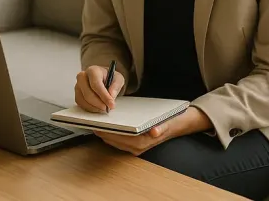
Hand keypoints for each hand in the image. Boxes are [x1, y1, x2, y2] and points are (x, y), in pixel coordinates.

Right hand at [74, 65, 124, 112]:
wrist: (103, 78)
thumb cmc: (109, 78)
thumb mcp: (118, 78)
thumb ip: (116, 86)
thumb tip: (111, 96)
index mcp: (93, 70)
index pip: (96, 84)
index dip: (104, 96)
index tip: (111, 104)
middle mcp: (82, 77)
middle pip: (87, 94)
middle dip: (99, 103)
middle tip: (108, 108)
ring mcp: (78, 86)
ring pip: (84, 100)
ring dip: (95, 107)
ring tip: (104, 108)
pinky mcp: (77, 94)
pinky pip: (82, 104)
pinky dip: (91, 108)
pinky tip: (98, 107)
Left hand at [94, 107, 211, 155]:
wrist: (177, 124)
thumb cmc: (169, 121)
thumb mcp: (167, 122)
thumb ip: (161, 127)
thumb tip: (155, 132)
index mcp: (143, 143)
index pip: (121, 139)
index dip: (109, 134)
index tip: (98, 126)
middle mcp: (137, 147)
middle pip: (115, 141)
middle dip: (103, 133)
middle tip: (92, 122)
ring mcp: (134, 146)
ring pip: (114, 141)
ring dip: (105, 133)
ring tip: (96, 122)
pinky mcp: (133, 143)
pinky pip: (117, 139)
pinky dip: (110, 133)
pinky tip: (106, 123)